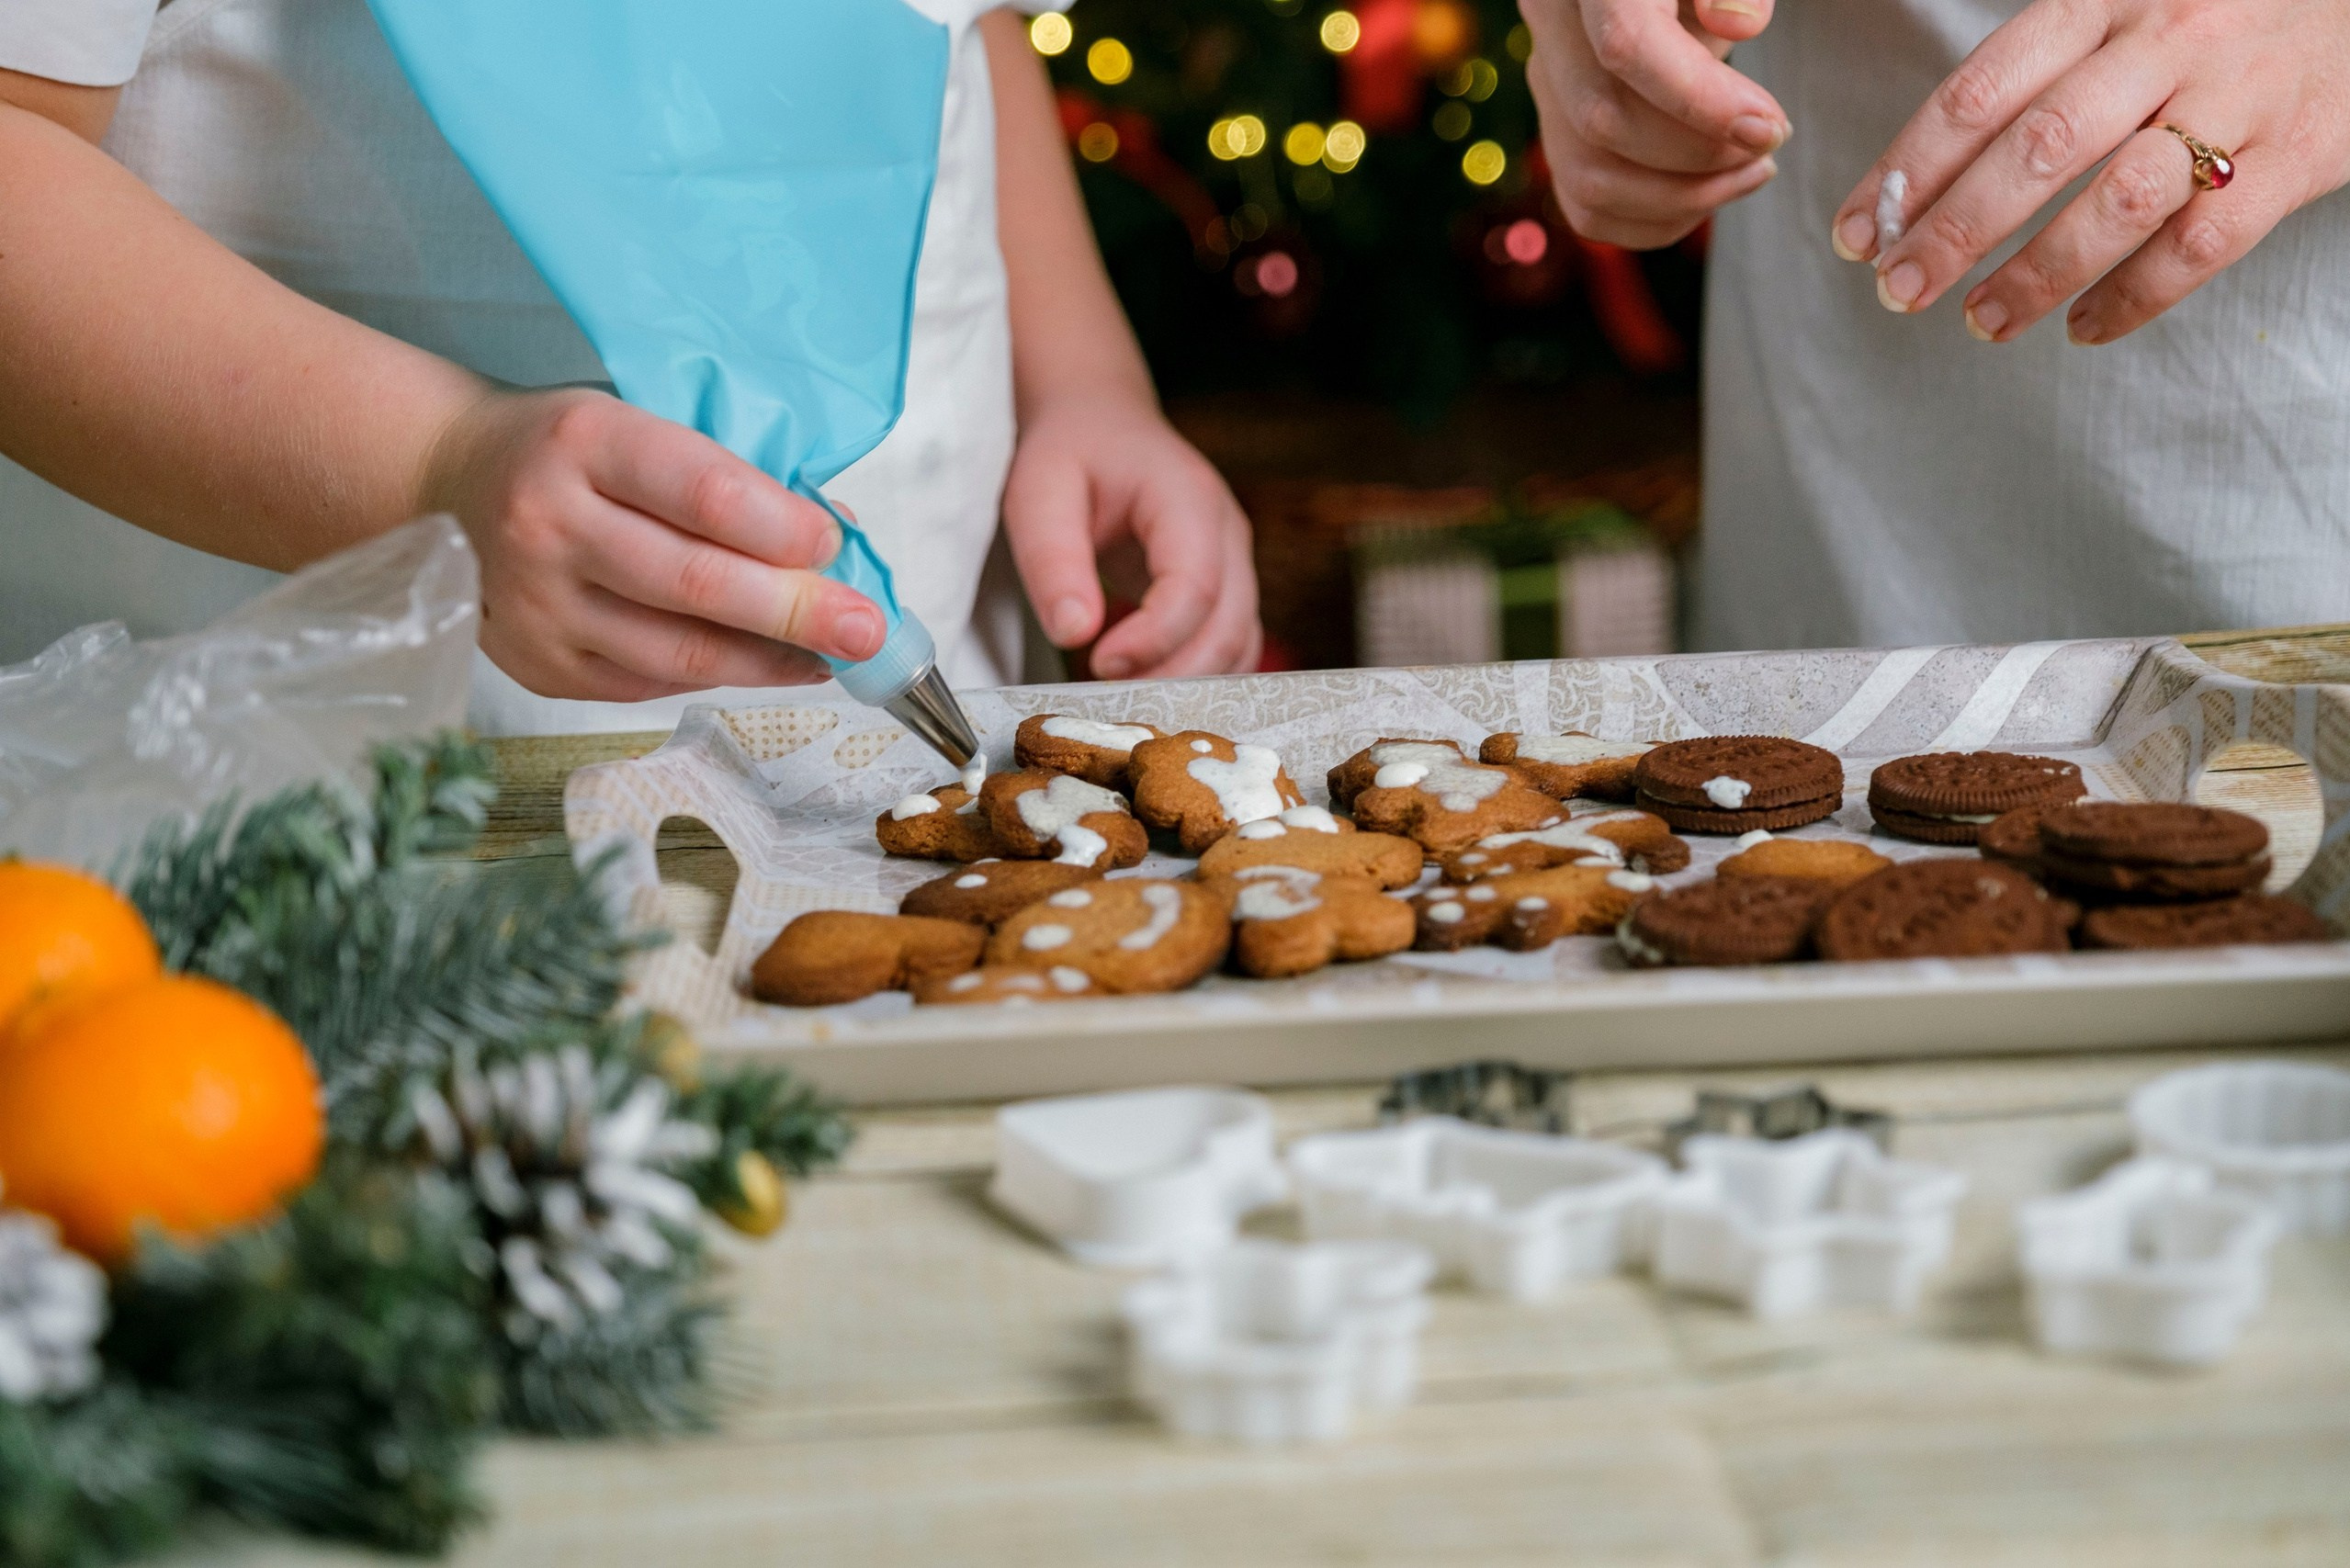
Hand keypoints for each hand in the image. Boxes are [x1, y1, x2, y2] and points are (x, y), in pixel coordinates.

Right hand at [418, 387, 885, 701]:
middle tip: (867, 630)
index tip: (836, 546)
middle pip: (698, 584)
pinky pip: (650, 683)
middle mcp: (548, 525)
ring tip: (832, 657)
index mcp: (583, 442)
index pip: (703, 492)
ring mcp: (537, 606)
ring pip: (679, 654)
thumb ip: (725, 475)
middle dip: (799, 611)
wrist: (443, 481)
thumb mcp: (635, 422)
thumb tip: (835, 540)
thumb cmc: (566, 448)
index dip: (783, 528)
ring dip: (771, 661)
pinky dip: (718, 675)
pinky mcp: (538, 665)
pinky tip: (766, 663)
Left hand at [1001, 394, 1260, 680]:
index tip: (1098, 661)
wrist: (1099, 422)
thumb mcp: (1039, 491)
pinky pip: (1230, 647)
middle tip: (1106, 696)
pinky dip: (1196, 677)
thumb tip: (1075, 634)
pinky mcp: (1226, 588)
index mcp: (1188, 499)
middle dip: (1172, 674)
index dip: (1154, 638)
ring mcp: (1235, 563)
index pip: (1195, 586)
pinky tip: (1144, 686)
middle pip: (1229, 626)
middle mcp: (1228, 532)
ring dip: (1187, 683)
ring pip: (1239, 645)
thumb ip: (1053, 561)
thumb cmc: (1069, 451)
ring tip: (1121, 697)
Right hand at [1522, 0, 1790, 247]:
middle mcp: (1552, 27)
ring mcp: (1547, 83)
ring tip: (1748, 173)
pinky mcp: (1557, 130)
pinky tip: (1707, 197)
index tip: (1767, 127)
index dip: (1700, 101)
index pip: (1626, 45)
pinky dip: (1654, 221)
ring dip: (1680, 198)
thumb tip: (1740, 26)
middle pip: (1602, 122)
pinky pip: (1586, 207)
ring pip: (1588, 179)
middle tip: (1767, 147)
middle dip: (1698, 156)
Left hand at [1832, 0, 2349, 343]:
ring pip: (2119, 199)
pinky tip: (2082, 327)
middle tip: (1898, 289)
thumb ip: (2033, 74)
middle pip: (2040, 147)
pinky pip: (2202, 242)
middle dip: (1955, 229)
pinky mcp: (2297, 154)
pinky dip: (2134, 297)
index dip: (1906, 171)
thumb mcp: (2119, 10)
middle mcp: (2167, 40)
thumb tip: (1911, 181)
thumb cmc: (2212, 18)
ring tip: (1981, 320)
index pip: (1980, 92)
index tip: (1855, 232)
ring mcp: (2236, 97)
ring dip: (2037, 271)